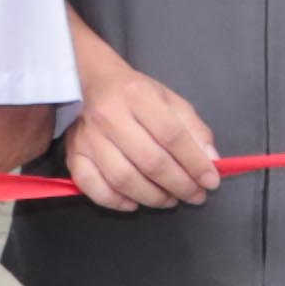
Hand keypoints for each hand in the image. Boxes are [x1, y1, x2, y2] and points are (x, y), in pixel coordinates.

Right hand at [68, 49, 226, 212]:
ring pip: (123, 179)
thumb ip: (194, 129)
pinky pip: (93, 187)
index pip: (173, 136)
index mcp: (138, 96)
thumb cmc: (136, 94)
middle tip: (195, 195)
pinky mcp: (72, 155)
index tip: (211, 181)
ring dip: (153, 197)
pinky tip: (135, 203)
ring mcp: (88, 138)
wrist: (91, 82)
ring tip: (170, 200)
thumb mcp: (171, 100)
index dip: (195, 163)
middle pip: (151, 161)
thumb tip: (212, 162)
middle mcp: (109, 117)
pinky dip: (116, 201)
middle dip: (179, 185)